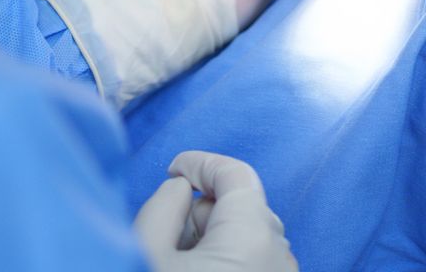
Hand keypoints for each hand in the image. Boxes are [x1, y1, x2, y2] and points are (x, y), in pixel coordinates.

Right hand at [134, 152, 296, 270]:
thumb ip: (162, 207)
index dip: (200, 163)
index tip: (172, 171)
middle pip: (242, 207)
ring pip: (247, 237)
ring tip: (180, 264)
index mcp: (251, 238)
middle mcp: (279, 256)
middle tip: (168, 237)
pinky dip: (227, 259)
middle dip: (203, 211)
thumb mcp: (146, 252)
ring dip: (215, 238)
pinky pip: (256, 262)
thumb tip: (179, 189)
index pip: (236, 174)